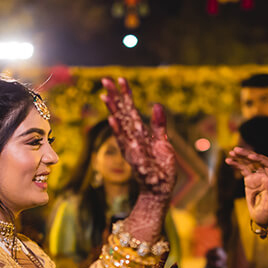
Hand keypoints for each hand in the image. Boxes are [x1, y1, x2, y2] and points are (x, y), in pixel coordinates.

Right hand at [101, 77, 175, 198]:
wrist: (160, 189)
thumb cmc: (160, 167)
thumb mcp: (163, 142)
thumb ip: (159, 124)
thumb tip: (156, 104)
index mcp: (140, 133)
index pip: (131, 110)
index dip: (126, 94)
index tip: (120, 78)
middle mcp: (133, 138)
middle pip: (123, 114)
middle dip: (115, 97)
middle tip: (105, 80)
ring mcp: (132, 148)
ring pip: (121, 126)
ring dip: (113, 111)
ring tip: (105, 96)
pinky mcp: (134, 158)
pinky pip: (125, 143)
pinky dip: (118, 131)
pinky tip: (112, 120)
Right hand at [226, 146, 267, 225]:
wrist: (262, 218)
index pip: (267, 164)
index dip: (260, 158)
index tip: (250, 157)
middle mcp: (265, 175)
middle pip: (256, 160)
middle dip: (247, 154)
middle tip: (236, 150)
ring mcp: (257, 177)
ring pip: (249, 163)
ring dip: (240, 157)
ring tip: (231, 153)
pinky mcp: (249, 180)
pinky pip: (243, 169)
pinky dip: (236, 164)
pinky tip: (229, 161)